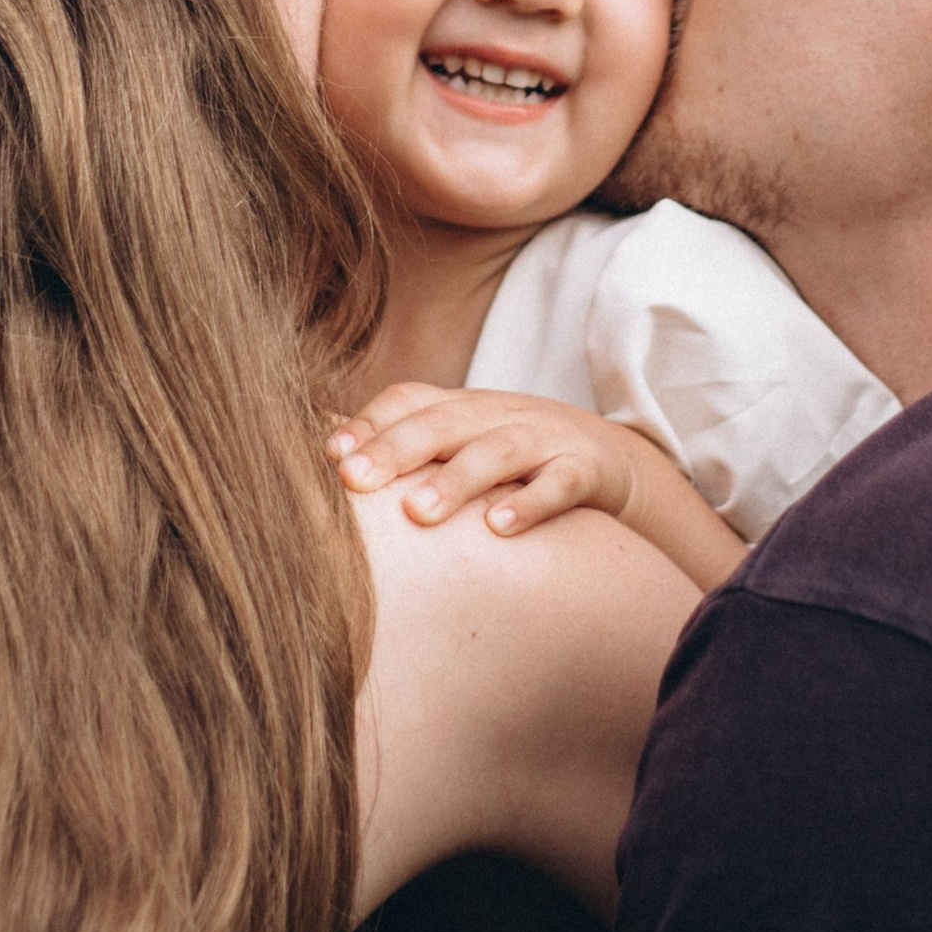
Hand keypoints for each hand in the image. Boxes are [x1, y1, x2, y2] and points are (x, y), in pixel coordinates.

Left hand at [330, 384, 746, 589]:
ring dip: (456, 480)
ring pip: (497, 452)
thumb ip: (401, 451)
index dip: (368, 424)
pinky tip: (499, 530)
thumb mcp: (460, 446)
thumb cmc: (512, 461)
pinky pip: (559, 484)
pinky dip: (530, 503)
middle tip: (355, 482)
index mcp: (460, 407)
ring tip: (419, 514)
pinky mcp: (585, 469)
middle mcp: (497, 416)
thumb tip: (321, 467)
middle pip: (442, 423)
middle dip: (396, 450)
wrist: (611, 458)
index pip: (408, 401)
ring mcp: (543, 439)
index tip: (328, 457)